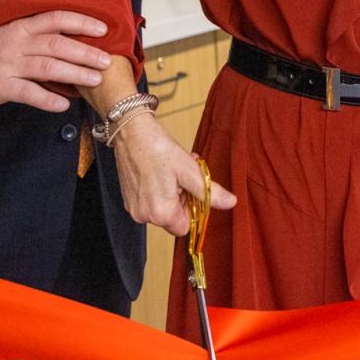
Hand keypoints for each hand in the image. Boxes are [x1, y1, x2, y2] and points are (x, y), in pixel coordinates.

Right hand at [0, 11, 110, 113]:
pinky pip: (28, 93)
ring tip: (94, 80)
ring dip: (74, 73)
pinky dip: (47, 99)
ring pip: (47, 67)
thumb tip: (77, 43)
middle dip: (84, 52)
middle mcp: (17, 43)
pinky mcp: (0, 86)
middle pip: (56, 44)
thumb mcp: (13, 38)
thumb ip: (40, 38)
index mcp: (22, 27)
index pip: (55, 19)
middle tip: (106, 60)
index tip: (103, 29)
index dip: (81, 22)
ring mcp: (8, 65)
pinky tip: (63, 105)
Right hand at [112, 112, 236, 234]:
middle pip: (173, 217)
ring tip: (173, 170)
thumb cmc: (157, 148)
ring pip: (163, 208)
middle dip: (183, 198)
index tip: (193, 190)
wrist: (131, 132)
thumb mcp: (189, 170)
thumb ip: (210, 191)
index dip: (192, 210)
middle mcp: (144, 215)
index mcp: (160, 212)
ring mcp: (134, 207)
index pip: (184, 227)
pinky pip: (151, 201)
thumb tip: (230, 203)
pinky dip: (160, 190)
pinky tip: (162, 172)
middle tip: (185, 174)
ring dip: (173, 192)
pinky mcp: (128, 198)